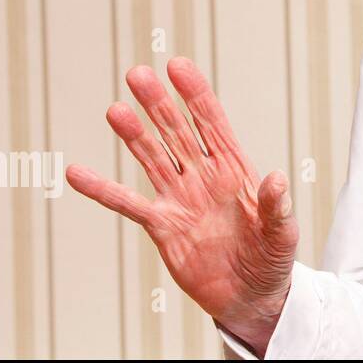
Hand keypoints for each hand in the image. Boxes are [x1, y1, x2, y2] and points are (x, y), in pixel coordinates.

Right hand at [66, 57, 297, 356]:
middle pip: (177, 132)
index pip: (212, 123)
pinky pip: (128, 205)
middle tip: (138, 75)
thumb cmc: (272, 260)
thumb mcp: (283, 233)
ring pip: (152, 158)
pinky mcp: (162, 226)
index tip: (177, 66)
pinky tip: (79, 173)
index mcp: (236, 170)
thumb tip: (276, 178)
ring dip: (134, 135)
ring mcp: (181, 198)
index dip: (196, 94)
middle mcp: (204, 177)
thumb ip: (278, 206)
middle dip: (159, 104)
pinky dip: (103, 190)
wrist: (251, 296)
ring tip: (115, 110)